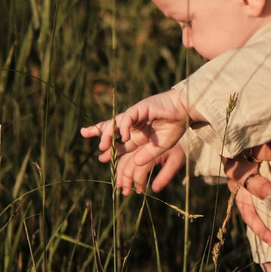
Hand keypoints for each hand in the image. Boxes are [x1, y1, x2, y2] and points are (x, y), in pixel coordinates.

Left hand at [78, 91, 193, 194]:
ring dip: (108, 133)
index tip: (102, 158)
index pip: (120, 142)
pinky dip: (124, 127)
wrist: (186, 111)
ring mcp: (135, 115)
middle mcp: (134, 124)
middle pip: (112, 127)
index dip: (111, 150)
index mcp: (138, 133)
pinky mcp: (140, 108)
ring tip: (102, 146)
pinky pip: (127, 118)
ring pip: (116, 123)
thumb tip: (136, 163)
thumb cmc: (176, 126)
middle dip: (99, 131)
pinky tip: (124, 137)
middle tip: (84, 133)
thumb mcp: (160, 146)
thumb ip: (147, 155)